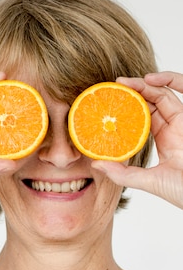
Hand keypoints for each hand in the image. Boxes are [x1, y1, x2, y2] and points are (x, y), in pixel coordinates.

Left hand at [91, 71, 182, 208]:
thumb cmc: (182, 190)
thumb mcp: (148, 181)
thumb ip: (123, 174)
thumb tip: (95, 164)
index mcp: (164, 141)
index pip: (142, 119)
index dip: (127, 110)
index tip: (107, 104)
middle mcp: (173, 129)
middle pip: (152, 103)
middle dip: (132, 92)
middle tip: (112, 87)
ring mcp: (182, 121)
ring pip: (162, 94)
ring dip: (143, 84)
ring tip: (122, 82)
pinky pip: (180, 90)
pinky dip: (168, 80)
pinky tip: (147, 80)